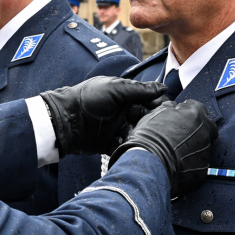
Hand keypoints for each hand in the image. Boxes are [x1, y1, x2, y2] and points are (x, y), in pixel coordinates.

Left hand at [38, 76, 167, 156]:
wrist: (66, 119)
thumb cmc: (88, 98)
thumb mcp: (114, 89)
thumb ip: (139, 89)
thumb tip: (163, 88)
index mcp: (125, 97)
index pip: (149, 101)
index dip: (159, 106)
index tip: (169, 111)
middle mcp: (123, 112)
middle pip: (146, 119)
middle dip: (151, 123)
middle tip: (156, 127)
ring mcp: (117, 128)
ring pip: (137, 134)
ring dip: (139, 136)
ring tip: (137, 135)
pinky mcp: (110, 143)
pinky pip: (124, 146)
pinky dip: (125, 146)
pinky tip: (120, 143)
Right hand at [109, 100, 217, 197]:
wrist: (149, 162)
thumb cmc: (149, 136)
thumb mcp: (155, 114)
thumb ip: (169, 107)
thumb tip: (173, 106)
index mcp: (194, 113)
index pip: (197, 107)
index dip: (185, 111)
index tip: (179, 116)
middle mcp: (205, 130)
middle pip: (207, 126)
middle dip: (197, 127)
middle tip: (181, 132)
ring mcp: (206, 150)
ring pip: (204, 144)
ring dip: (195, 144)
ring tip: (177, 149)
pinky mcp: (203, 167)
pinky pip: (200, 161)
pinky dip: (192, 160)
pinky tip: (178, 161)